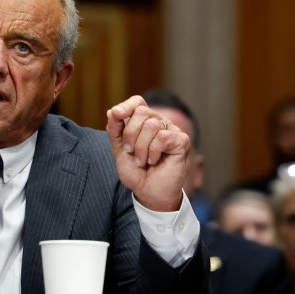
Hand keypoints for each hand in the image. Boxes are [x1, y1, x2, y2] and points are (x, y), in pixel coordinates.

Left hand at [106, 95, 189, 210]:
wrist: (148, 192)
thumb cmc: (135, 171)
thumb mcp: (118, 149)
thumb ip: (115, 130)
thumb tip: (113, 111)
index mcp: (143, 121)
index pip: (137, 101)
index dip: (126, 106)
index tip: (116, 115)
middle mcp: (159, 122)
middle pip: (141, 112)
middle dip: (130, 135)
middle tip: (131, 152)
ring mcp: (172, 130)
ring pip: (151, 125)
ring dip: (141, 148)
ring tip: (143, 160)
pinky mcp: (182, 140)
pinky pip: (162, 136)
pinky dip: (153, 152)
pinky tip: (155, 161)